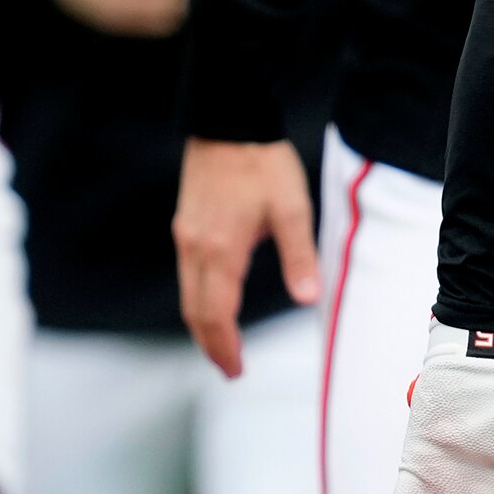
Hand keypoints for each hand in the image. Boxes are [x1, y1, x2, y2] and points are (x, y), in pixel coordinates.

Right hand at [176, 137, 323, 376]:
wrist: (228, 123)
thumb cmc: (263, 165)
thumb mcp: (291, 210)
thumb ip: (299, 256)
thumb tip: (308, 298)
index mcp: (221, 251)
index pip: (217, 315)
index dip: (225, 347)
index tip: (236, 370)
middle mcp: (195, 248)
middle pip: (195, 312)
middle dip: (211, 345)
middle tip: (231, 369)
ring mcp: (186, 237)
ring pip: (187, 295)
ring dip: (203, 325)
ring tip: (223, 346)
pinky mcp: (185, 226)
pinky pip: (187, 276)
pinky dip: (198, 301)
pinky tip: (215, 305)